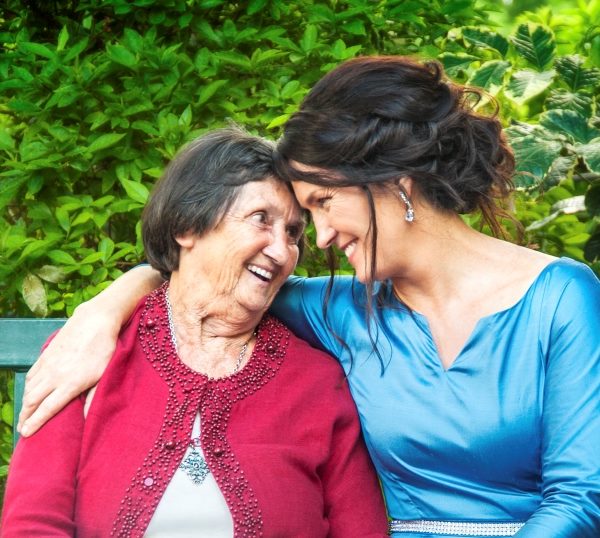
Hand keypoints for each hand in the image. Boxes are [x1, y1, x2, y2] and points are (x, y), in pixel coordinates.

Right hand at [18, 301, 119, 435]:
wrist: (95, 321)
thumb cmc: (104, 349)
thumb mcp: (104, 375)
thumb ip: (93, 397)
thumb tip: (86, 417)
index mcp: (70, 383)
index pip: (47, 408)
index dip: (35, 423)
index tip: (26, 434)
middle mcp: (55, 376)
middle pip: (33, 401)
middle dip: (25, 416)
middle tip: (22, 428)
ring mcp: (48, 364)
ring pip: (30, 388)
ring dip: (25, 403)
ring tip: (24, 413)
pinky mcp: (46, 354)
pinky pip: (32, 374)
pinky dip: (27, 386)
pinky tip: (29, 391)